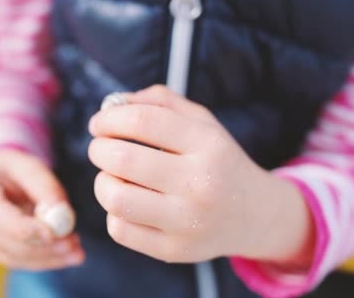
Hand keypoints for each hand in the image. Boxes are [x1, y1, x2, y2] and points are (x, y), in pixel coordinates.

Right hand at [0, 149, 84, 269]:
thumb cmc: (13, 169)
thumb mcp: (29, 166)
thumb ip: (44, 186)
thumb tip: (60, 212)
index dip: (23, 228)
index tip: (53, 235)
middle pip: (0, 239)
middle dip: (40, 247)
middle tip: (74, 245)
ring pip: (7, 254)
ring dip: (45, 256)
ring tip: (75, 249)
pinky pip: (10, 260)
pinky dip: (39, 260)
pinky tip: (62, 254)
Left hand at [88, 85, 312, 263]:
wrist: (255, 214)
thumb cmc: (215, 160)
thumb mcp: (201, 122)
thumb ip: (159, 102)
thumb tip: (112, 105)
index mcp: (208, 144)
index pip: (142, 122)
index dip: (109, 119)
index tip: (98, 124)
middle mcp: (201, 183)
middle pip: (122, 160)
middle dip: (99, 149)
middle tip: (101, 149)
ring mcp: (187, 221)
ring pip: (116, 198)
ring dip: (102, 182)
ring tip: (112, 177)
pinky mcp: (174, 250)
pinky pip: (119, 229)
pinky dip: (113, 213)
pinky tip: (128, 203)